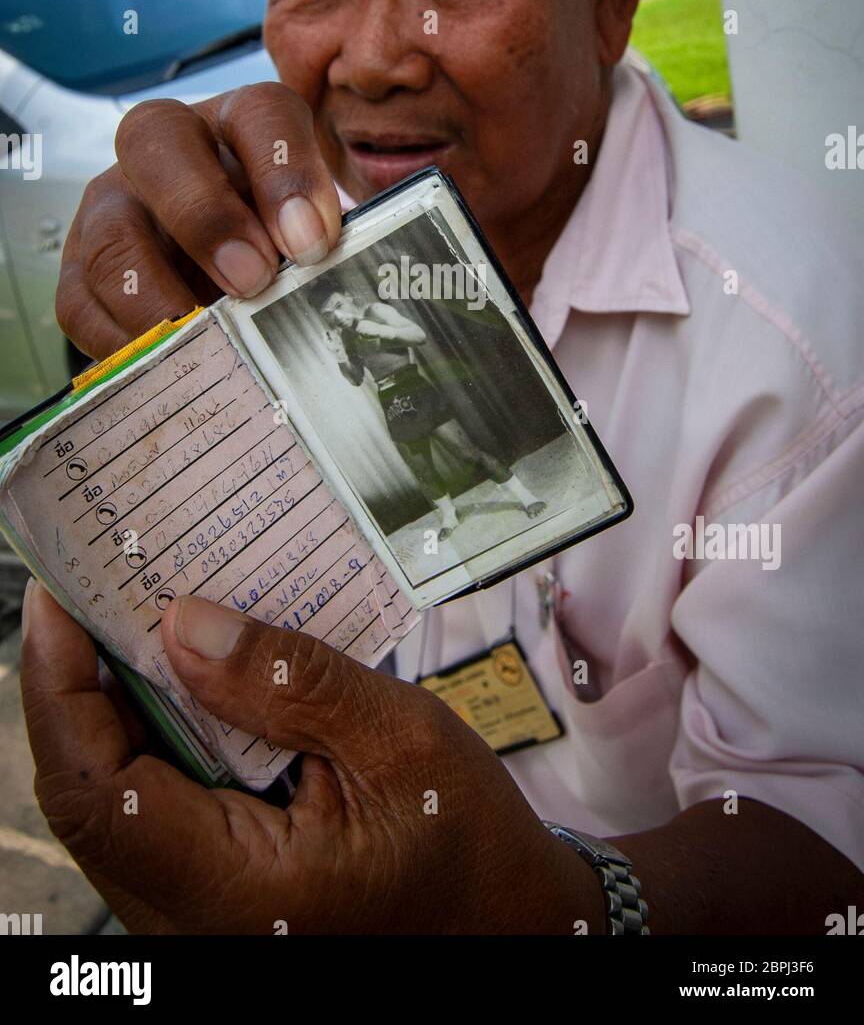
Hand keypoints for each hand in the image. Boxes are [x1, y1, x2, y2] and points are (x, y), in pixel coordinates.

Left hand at [20, 583, 602, 935]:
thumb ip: (290, 683)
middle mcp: (194, 922)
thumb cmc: (470, 848)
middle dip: (81, 686)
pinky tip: (186, 685)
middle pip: (89, 796)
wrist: (510, 932)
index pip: (97, 791)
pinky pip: (153, 818)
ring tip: (139, 622)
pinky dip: (156, 745)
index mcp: (236, 893)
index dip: (60, 690)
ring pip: (113, 807)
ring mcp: (199, 920)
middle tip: (100, 591)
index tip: (59, 602)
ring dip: (117, 712)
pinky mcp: (215, 902)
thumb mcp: (399, 741)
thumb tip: (183, 622)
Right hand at [56, 83, 342, 360]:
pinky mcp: (81, 268)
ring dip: (158, 294)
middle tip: (252, 280)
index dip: (286, 172)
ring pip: (112, 232)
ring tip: (206, 341)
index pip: (260, 114)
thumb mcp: (308, 233)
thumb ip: (317, 247)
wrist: (221, 278)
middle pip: (158, 140)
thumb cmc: (276, 244)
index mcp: (238, 125)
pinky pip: (81, 303)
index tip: (313, 242)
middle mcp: (166, 150)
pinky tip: (169, 365)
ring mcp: (113, 205)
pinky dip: (125, 341)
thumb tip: (325, 292)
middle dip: (205, 215)